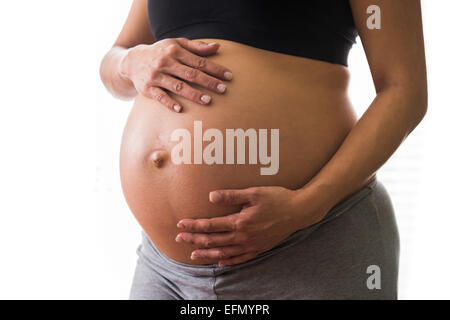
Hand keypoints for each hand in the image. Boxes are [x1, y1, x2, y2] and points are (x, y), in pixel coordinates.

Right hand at [118, 37, 231, 111]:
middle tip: (223, 89)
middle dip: (208, 82)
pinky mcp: (148, 89)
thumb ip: (196, 47)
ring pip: (177, 86)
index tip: (229, 76)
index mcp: (175, 51)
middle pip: (191, 74)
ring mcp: (156, 76)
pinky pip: (160, 96)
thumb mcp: (176, 44)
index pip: (199, 61)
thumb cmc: (160, 52)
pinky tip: (180, 109)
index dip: (215, 69)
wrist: (132, 60)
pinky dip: (169, 103)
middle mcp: (165, 62)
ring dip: (193, 94)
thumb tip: (217, 47)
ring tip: (208, 101)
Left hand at [175, 186, 328, 266]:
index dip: (194, 225)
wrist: (299, 211)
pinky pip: (241, 259)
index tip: (180, 224)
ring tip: (193, 255)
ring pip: (224, 253)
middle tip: (178, 239)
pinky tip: (220, 262)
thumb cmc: (277, 198)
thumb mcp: (254, 193)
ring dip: (207, 254)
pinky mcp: (259, 249)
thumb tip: (211, 196)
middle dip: (194, 240)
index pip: (211, 226)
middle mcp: (243, 237)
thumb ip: (231, 196)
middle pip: (213, 241)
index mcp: (240, 222)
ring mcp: (252, 245)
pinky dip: (228, 261)